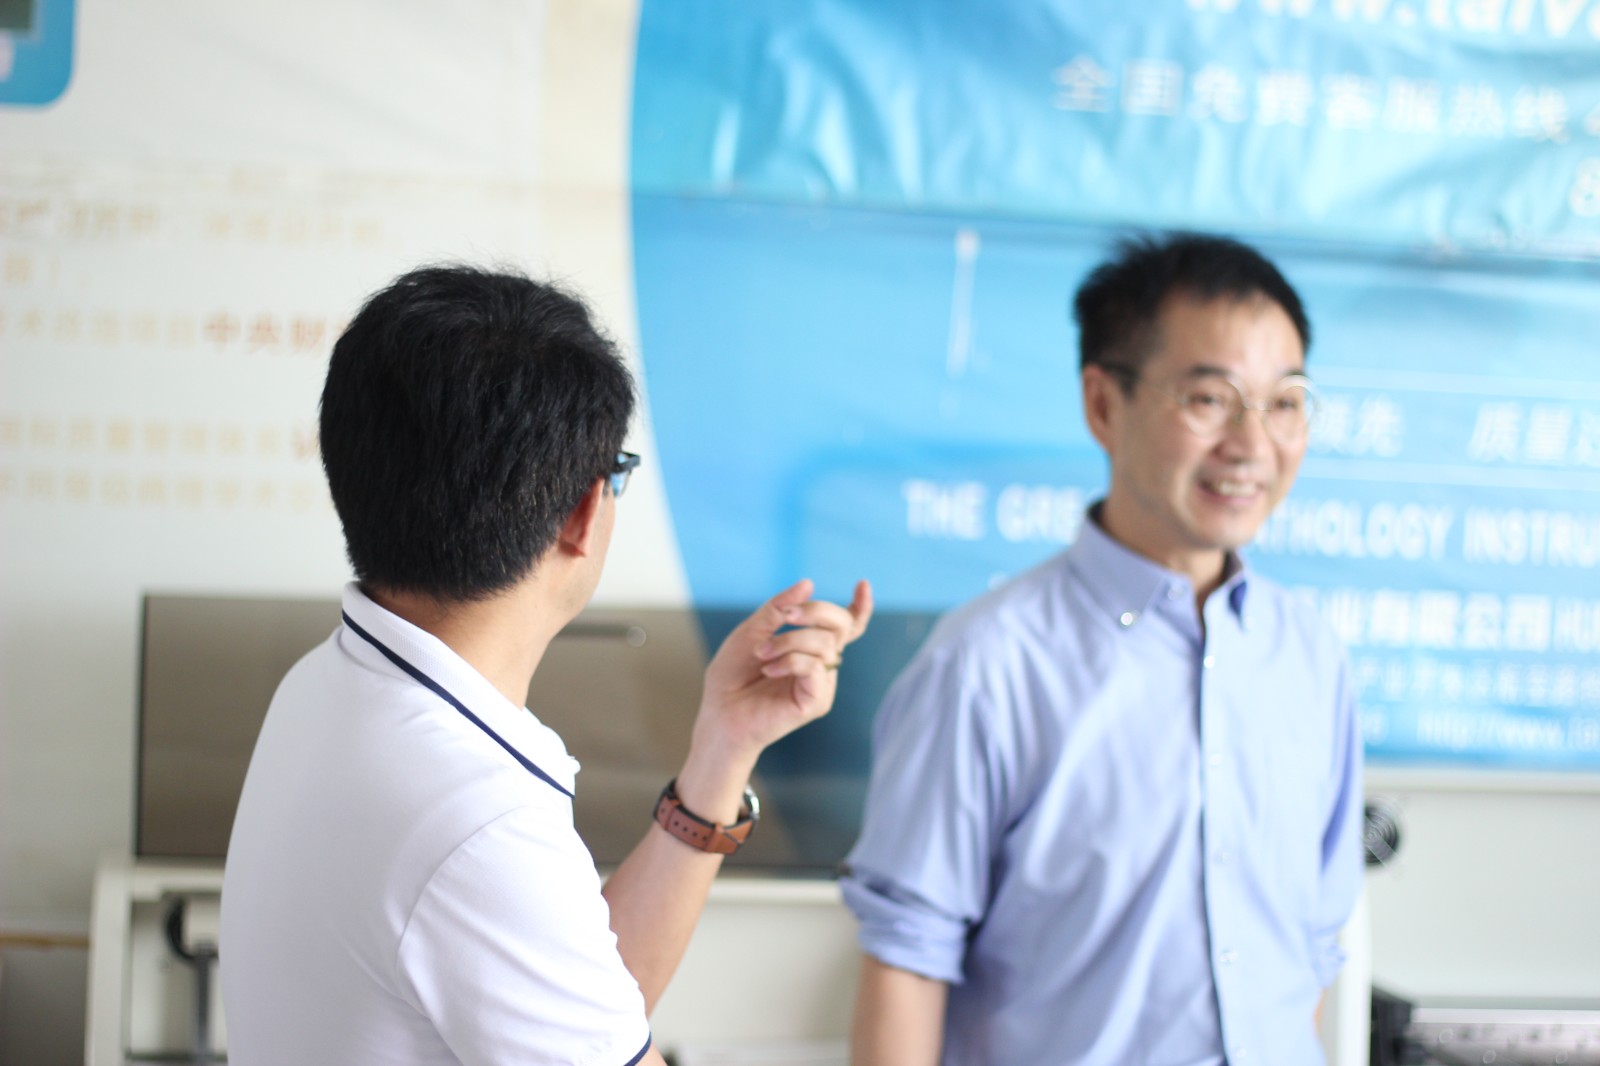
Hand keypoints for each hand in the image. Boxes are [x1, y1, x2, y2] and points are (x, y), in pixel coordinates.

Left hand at [687, 579, 872, 782]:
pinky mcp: (818, 701)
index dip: (860, 607)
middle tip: (787, 615)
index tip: (862, 584)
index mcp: (809, 645)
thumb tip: (808, 583)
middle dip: (817, 610)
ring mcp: (821, 683)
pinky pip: (815, 667)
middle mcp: (821, 663)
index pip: (845, 626)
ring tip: (762, 654)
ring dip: (789, 641)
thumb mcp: (753, 630)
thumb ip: (779, 608)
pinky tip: (769, 670)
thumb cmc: (733, 674)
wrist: (720, 712)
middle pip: (841, 625)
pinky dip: (790, 661)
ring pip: (825, 643)